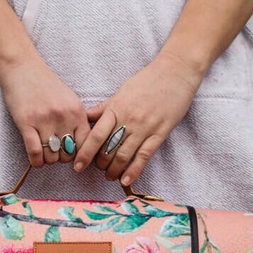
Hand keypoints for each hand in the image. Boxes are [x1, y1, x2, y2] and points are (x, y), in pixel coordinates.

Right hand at [0, 55, 91, 167]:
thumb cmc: (45, 84)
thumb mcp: (69, 99)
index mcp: (77, 111)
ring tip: (44, 153)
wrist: (22, 67)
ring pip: (51, 157)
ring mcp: (44, 120)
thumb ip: (77, 120)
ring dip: (48, 160)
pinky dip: (36, 162)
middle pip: (68, 155)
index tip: (72, 156)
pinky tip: (36, 160)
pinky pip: (35, 152)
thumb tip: (83, 145)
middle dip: (61, 158)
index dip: (79, 155)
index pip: (86, 144)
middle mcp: (63, 117)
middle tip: (55, 152)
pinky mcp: (26, 123)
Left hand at [73, 50, 204, 185]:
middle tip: (97, 168)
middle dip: (100, 163)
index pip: (96, 135)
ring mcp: (145, 127)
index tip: (77, 166)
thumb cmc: (147, 81)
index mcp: (116, 108)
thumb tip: (85, 118)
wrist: (175, 72)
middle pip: (109, 149)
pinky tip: (126, 180)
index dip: (85, 153)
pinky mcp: (160, 133)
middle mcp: (129, 119)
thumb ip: (104, 108)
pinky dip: (134, 170)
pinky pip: (144, 155)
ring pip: (124, 155)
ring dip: (114, 170)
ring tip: (109, 176)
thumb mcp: (121, 92)